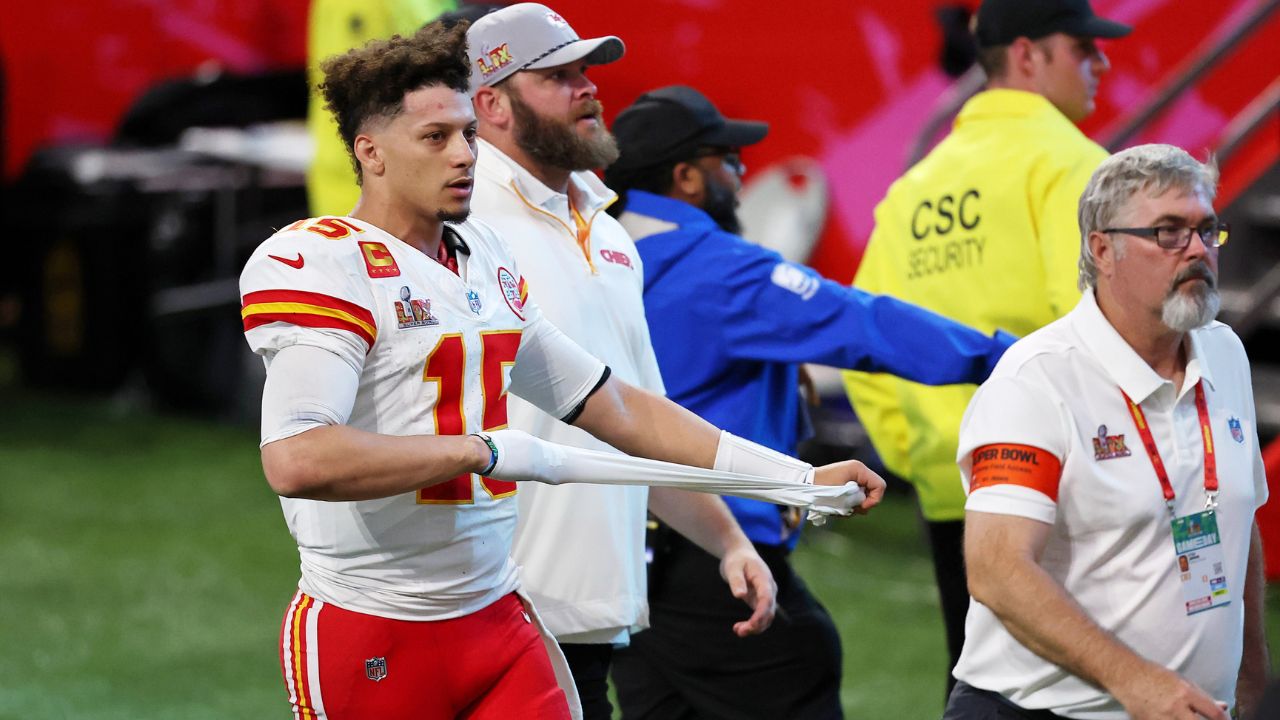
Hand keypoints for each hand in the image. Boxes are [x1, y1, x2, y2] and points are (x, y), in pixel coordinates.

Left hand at [719, 544, 776, 636]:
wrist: (740, 554)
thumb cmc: (736, 559)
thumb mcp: (733, 567)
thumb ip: (737, 580)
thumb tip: (740, 595)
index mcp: (764, 579)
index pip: (767, 598)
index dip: (761, 613)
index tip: (752, 624)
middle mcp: (769, 589)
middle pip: (769, 611)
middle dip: (757, 624)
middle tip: (740, 632)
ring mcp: (766, 596)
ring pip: (766, 616)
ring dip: (755, 627)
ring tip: (737, 631)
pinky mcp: (759, 600)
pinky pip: (760, 616)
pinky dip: (752, 624)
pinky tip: (739, 627)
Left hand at [813, 460, 885, 513]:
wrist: (804, 485)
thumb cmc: (821, 488)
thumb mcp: (843, 494)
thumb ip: (859, 499)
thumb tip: (866, 505)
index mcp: (859, 469)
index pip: (880, 485)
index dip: (874, 499)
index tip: (861, 507)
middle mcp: (858, 472)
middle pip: (872, 493)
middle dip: (862, 504)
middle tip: (848, 508)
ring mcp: (852, 479)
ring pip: (863, 497)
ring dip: (854, 506)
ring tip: (839, 508)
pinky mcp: (846, 485)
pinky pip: (854, 498)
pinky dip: (848, 505)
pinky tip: (837, 506)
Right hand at [1112, 664, 1226, 719]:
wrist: (1126, 676)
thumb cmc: (1156, 676)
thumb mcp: (1182, 681)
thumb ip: (1203, 696)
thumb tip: (1224, 707)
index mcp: (1185, 693)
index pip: (1214, 714)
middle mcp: (1175, 707)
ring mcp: (1161, 718)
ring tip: (1184, 717)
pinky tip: (1170, 717)